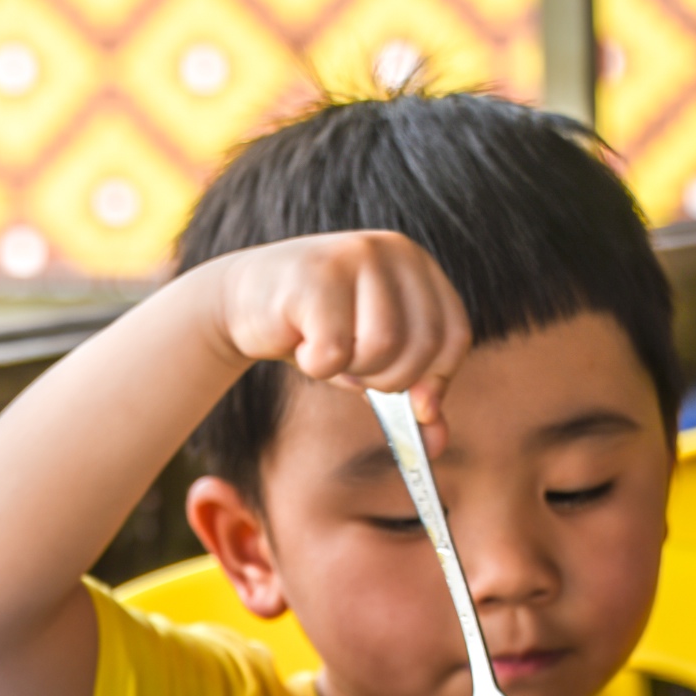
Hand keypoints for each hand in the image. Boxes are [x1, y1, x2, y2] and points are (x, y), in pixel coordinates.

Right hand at [211, 231, 471, 441]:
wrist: (242, 302)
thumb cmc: (315, 330)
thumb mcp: (372, 362)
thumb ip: (409, 396)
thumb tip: (436, 444)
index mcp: (416, 265)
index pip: (453, 333)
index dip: (439, 379)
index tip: (418, 408)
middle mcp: (392, 250)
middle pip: (420, 346)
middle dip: (387, 379)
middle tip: (354, 369)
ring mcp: (353, 256)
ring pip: (382, 348)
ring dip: (350, 369)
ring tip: (326, 350)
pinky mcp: (315, 276)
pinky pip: (335, 351)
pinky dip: (316, 365)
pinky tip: (300, 344)